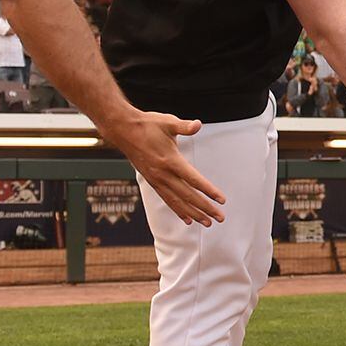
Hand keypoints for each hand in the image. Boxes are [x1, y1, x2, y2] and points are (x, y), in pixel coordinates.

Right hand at [102, 108, 224, 224]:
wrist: (122, 130)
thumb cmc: (148, 124)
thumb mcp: (167, 122)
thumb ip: (184, 126)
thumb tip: (198, 124)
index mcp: (170, 160)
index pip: (194, 179)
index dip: (209, 191)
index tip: (222, 200)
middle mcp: (163, 174)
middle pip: (188, 195)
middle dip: (205, 208)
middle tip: (220, 218)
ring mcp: (156, 180)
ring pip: (177, 201)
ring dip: (193, 214)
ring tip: (207, 223)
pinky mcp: (151, 181)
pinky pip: (167, 199)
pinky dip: (178, 210)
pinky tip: (187, 219)